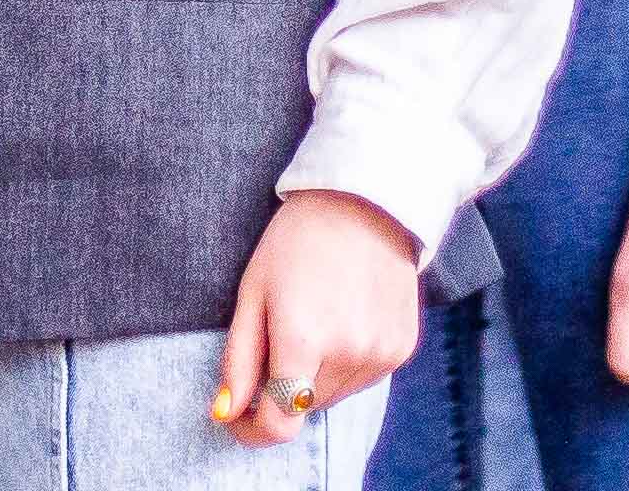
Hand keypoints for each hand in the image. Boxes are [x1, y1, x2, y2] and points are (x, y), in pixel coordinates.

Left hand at [210, 189, 419, 448]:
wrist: (366, 200)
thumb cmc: (296, 241)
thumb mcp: (253, 292)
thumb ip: (239, 359)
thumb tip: (225, 413)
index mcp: (302, 340)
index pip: (279, 424)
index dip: (252, 429)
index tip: (238, 414)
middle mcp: (347, 354)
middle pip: (303, 406)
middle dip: (283, 386)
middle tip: (279, 334)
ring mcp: (381, 354)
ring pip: (334, 395)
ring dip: (316, 376)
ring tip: (316, 318)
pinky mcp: (402, 348)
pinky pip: (364, 378)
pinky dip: (347, 363)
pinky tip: (345, 318)